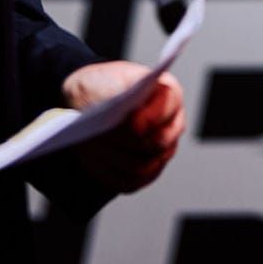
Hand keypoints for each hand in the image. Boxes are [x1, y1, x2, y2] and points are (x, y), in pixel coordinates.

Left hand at [61, 62, 185, 192]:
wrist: (89, 106)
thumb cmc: (99, 88)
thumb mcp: (101, 81)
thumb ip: (114, 92)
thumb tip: (126, 116)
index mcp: (167, 92)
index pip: (168, 105)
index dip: (153, 116)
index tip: (133, 124)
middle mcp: (172, 123)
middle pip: (157, 142)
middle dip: (125, 141)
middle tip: (98, 137)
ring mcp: (164, 150)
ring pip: (142, 166)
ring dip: (113, 158)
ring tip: (90, 147)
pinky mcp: (149, 172)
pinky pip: (132, 182)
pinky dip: (110, 173)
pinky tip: (93, 161)